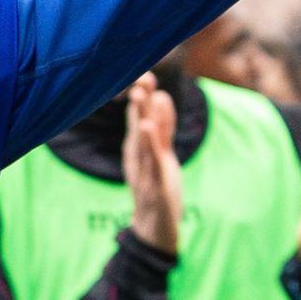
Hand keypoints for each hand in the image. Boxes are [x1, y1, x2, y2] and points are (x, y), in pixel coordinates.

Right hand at [121, 75, 183, 256]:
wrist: (153, 230)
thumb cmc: (157, 190)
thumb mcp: (161, 155)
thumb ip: (163, 127)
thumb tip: (161, 94)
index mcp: (139, 148)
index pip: (139, 116)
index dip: (142, 94)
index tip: (144, 69)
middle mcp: (139, 158)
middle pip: (137, 124)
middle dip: (139, 100)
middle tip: (140, 74)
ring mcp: (144, 173)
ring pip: (142, 143)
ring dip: (140, 118)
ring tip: (141, 95)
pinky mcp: (154, 189)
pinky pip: (152, 166)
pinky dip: (149, 147)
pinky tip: (147, 129)